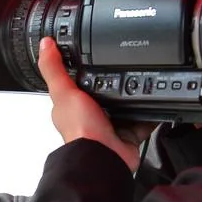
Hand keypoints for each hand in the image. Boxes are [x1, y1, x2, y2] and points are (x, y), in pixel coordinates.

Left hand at [36, 37, 140, 170]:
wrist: (104, 157)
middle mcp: (91, 117)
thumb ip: (54, 68)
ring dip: (132, 97)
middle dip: (112, 83)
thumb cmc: (81, 130)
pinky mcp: (127, 135)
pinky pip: (142, 121)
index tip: (91, 57)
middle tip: (124, 65)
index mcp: (72, 106)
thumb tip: (45, 44)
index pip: (76, 84)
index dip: (82, 71)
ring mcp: (110, 126)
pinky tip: (156, 103)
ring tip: (142, 79)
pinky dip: (150, 114)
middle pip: (103, 94)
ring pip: (123, 106)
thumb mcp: (64, 92)